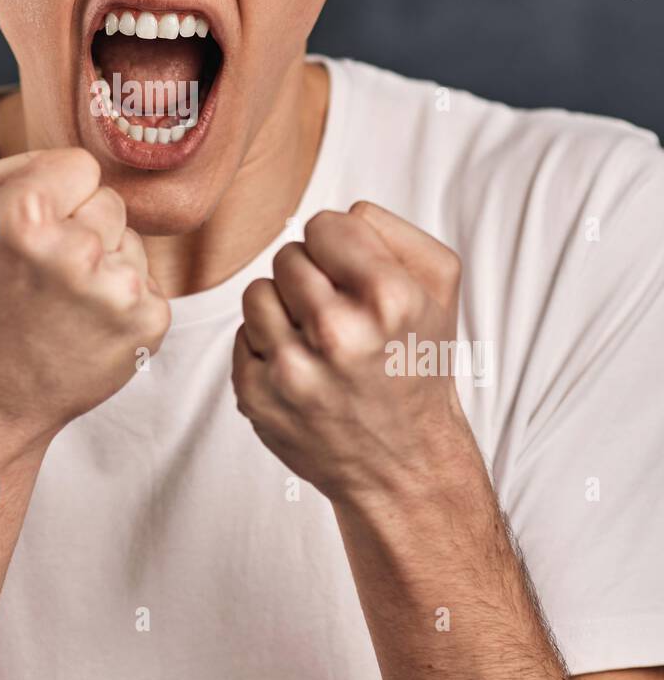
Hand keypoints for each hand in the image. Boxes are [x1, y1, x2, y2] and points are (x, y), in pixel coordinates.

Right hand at [0, 147, 170, 445]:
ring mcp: (118, 292)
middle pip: (109, 202)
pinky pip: (147, 283)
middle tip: (39, 275)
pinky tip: (84, 327)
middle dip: (80, 229)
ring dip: (103, 266)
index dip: (54, 195)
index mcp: (25, 215)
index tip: (29, 231)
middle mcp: (78, 252)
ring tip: (59, 304)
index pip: (80, 164)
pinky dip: (121, 303)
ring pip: (130, 243)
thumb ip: (17, 163)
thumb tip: (76, 161)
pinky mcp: (148, 325)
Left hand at [232, 200, 471, 505]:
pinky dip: (267, 346)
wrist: (403, 464)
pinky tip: (302, 368)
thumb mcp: (439, 288)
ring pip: (257, 291)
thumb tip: (340, 214)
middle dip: (312, 277)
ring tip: (317, 338)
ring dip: (284, 308)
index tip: (354, 277)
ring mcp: (291, 369)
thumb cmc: (417, 367)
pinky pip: (241, 334)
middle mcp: (337, 334)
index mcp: (387, 299)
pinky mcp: (256, 396)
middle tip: (340, 314)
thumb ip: (391, 230)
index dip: (340, 246)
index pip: (324, 224)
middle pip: (288, 256)